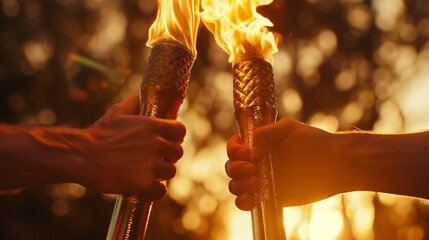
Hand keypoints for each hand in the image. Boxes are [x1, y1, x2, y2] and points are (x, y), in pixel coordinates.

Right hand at [78, 95, 185, 199]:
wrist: (82, 156)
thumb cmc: (99, 134)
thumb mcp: (117, 112)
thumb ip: (133, 103)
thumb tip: (140, 95)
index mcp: (153, 126)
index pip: (181, 131)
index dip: (175, 138)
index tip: (167, 142)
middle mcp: (156, 143)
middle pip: (177, 153)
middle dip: (167, 157)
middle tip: (154, 161)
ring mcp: (152, 164)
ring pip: (171, 172)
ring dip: (161, 175)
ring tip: (148, 174)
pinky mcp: (145, 183)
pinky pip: (161, 190)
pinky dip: (154, 192)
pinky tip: (145, 188)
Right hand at [226, 118, 340, 209]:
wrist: (334, 164)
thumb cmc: (314, 142)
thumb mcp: (289, 128)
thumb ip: (265, 133)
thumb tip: (251, 152)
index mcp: (260, 146)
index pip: (235, 148)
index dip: (234, 149)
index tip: (245, 150)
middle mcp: (258, 163)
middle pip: (232, 167)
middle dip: (237, 168)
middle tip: (254, 169)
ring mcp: (262, 181)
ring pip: (235, 185)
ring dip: (239, 184)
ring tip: (256, 181)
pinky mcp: (269, 197)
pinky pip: (247, 202)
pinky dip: (242, 202)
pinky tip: (251, 198)